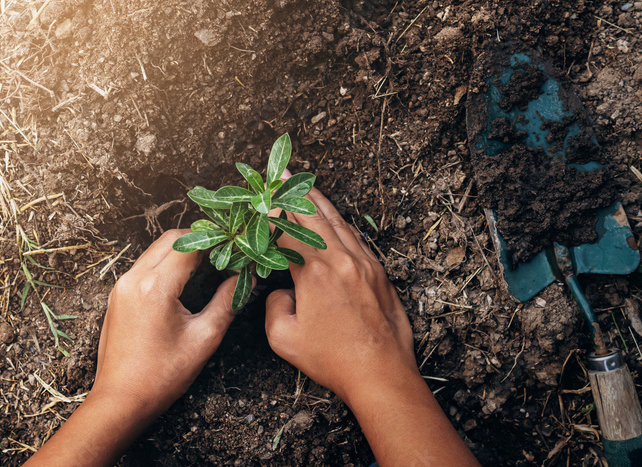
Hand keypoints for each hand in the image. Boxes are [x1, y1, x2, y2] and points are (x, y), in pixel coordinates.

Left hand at [25, 230, 239, 466]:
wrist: (120, 400)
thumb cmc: (162, 375)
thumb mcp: (204, 338)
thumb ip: (227, 302)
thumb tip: (246, 279)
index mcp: (156, 287)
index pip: (190, 244)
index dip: (217, 241)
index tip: (236, 246)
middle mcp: (134, 279)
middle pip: (170, 239)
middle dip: (200, 240)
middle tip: (224, 252)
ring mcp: (121, 286)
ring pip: (155, 251)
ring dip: (181, 251)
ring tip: (208, 264)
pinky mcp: (117, 296)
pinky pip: (144, 266)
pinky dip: (165, 264)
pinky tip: (184, 280)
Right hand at [264, 188, 415, 402]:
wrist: (381, 373)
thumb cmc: (333, 359)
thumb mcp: (284, 338)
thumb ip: (274, 306)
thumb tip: (281, 292)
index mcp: (315, 272)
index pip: (287, 232)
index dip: (271, 215)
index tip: (260, 200)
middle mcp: (342, 259)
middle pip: (315, 215)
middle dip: (295, 193)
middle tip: (282, 174)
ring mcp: (365, 264)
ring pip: (339, 223)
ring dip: (320, 203)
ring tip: (306, 186)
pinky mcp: (380, 274)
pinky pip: (357, 239)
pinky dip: (341, 224)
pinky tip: (335, 221)